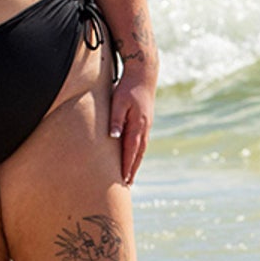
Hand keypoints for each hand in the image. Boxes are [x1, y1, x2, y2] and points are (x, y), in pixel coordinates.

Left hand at [111, 59, 157, 184]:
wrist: (144, 76)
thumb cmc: (128, 88)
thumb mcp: (118, 102)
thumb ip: (115, 120)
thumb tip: (113, 137)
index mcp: (137, 125)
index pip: (130, 150)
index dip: (126, 166)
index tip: (123, 179)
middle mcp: (144, 128)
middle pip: (138, 154)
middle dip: (132, 169)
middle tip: (127, 184)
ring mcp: (146, 126)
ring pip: (141, 150)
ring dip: (135, 163)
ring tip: (130, 175)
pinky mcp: (145, 123)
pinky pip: (141, 142)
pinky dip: (137, 153)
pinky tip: (133, 157)